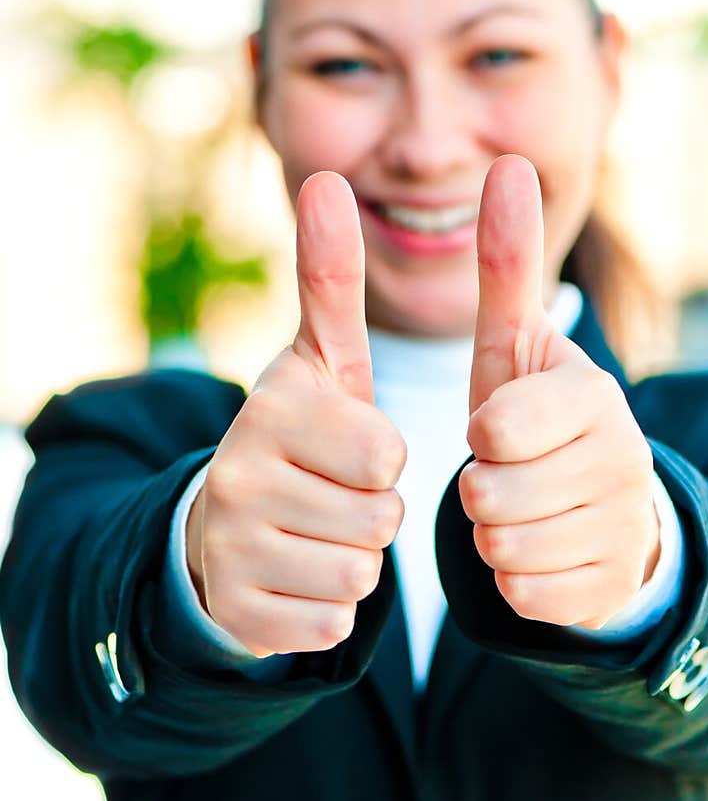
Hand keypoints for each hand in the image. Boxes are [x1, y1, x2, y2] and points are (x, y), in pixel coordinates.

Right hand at [185, 171, 406, 655]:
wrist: (227, 526)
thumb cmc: (302, 436)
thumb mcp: (321, 360)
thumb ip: (329, 277)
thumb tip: (325, 177)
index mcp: (272, 408)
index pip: (386, 456)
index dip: (385, 458)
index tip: (352, 448)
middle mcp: (239, 475)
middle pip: (380, 519)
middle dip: (377, 513)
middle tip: (337, 496)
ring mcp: (231, 548)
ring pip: (359, 576)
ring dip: (358, 561)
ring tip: (320, 533)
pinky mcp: (237, 612)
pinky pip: (332, 624)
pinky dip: (332, 608)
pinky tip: (300, 578)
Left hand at [458, 155, 660, 629]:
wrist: (602, 509)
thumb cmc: (536, 418)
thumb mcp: (516, 345)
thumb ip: (509, 263)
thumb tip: (510, 161)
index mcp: (592, 394)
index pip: (496, 428)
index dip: (479, 436)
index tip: (494, 430)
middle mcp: (623, 457)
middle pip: (488, 497)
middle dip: (478, 490)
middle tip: (504, 475)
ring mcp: (624, 526)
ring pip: (503, 552)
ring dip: (492, 536)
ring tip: (519, 510)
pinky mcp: (613, 586)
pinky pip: (525, 596)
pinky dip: (517, 581)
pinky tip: (541, 552)